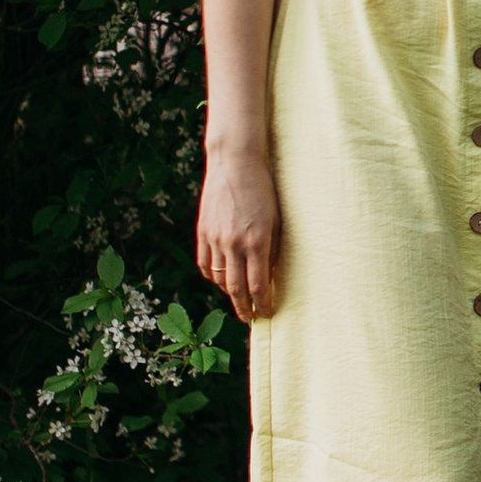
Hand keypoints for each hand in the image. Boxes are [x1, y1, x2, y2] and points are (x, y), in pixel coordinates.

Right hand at [196, 142, 282, 323]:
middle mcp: (234, 243)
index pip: (258, 285)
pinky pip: (205, 264)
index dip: (262, 303)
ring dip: (229, 294)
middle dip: (244, 308)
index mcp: (257, 241)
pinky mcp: (203, 232)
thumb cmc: (264, 189)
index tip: (267, 313)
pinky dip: (212, 277)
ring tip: (238, 300)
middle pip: (236, 289)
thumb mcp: (277, 219)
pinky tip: (220, 280)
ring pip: (218, 279)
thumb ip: (272, 248)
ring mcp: (215, 238)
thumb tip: (268, 274)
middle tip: (251, 318)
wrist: (235, 163)